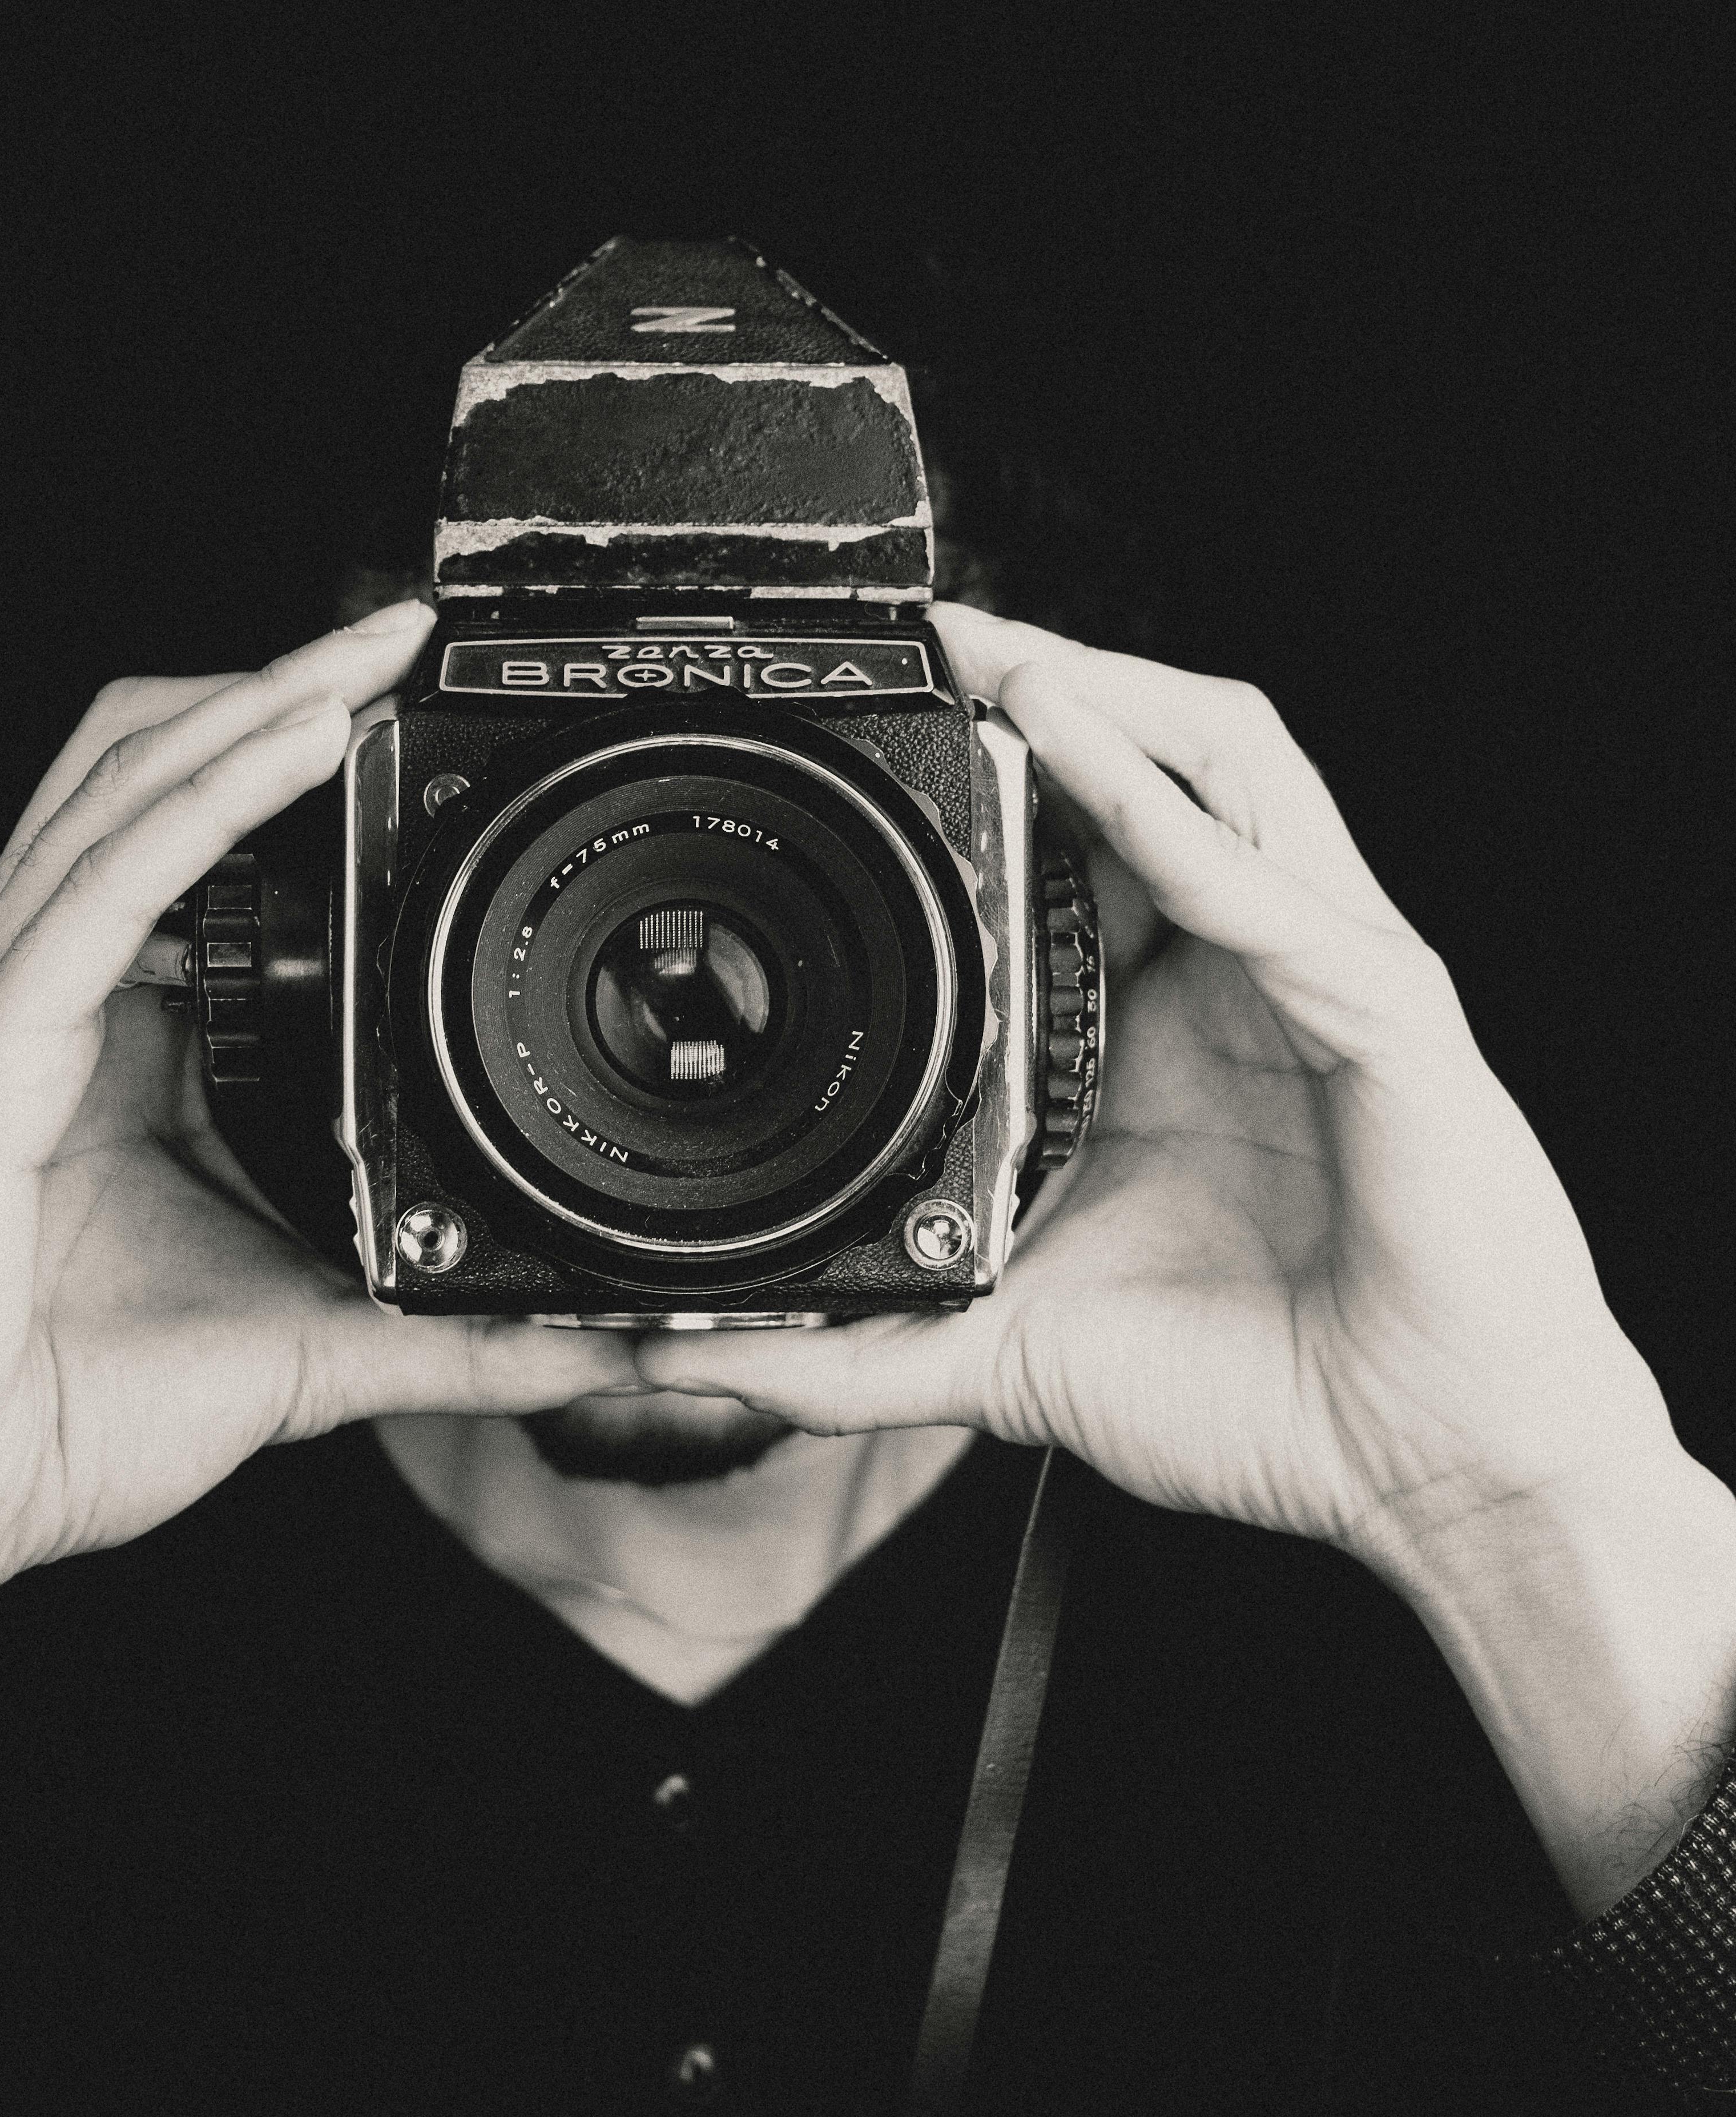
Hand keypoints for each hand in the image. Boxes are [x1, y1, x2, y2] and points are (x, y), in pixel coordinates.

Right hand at [0, 603, 635, 1642]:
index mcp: (99, 1032)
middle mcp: (38, 990)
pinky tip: (291, 750)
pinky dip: (201, 803)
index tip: (405, 710)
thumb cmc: (62, 1415)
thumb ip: (455, 1334)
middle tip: (399, 635)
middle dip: (272, 683)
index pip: (181, 836)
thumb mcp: (309, 1349)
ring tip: (363, 655)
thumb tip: (606, 1339)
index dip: (279, 753)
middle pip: (145, 768)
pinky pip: (99, 887)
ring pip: (120, 787)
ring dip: (249, 704)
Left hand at [642, 601, 1687, 1590]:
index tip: (868, 728)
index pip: (1085, 842)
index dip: (994, 767)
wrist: (1428, 1473)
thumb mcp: (1010, 1357)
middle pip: (1160, 759)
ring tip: (1003, 659)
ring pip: (1234, 768)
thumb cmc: (1262, 1395)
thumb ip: (854, 1351)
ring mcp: (1324, 977)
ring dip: (1116, 702)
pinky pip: (1278, 892)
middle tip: (926, 643)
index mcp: (1170, 1024)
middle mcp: (1248, 972)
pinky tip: (1091, 772)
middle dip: (1048, 682)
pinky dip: (1178, 822)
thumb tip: (687, 1354)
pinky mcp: (1388, 1016)